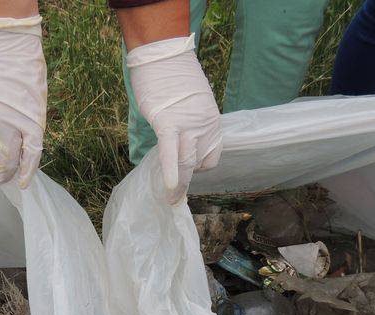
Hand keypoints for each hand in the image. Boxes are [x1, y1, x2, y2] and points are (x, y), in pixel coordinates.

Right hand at [127, 34, 221, 204]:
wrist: (163, 54)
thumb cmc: (172, 76)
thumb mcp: (190, 104)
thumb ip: (189, 124)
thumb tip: (179, 140)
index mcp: (212, 122)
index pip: (211, 156)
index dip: (198, 166)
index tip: (186, 171)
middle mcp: (205, 126)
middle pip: (199, 162)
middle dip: (188, 180)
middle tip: (176, 199)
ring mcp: (188, 125)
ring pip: (186, 162)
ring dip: (179, 184)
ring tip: (171, 200)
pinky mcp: (168, 123)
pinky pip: (170, 152)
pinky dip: (171, 171)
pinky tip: (169, 187)